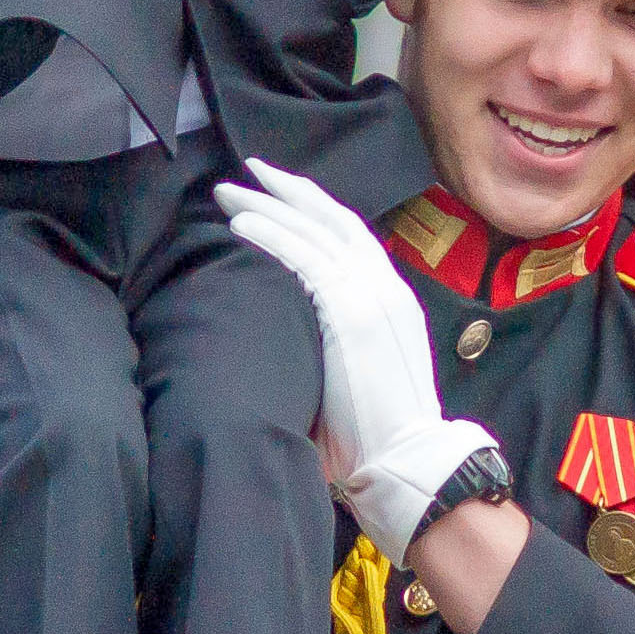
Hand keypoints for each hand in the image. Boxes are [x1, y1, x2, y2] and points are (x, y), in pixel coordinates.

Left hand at [216, 162, 504, 565]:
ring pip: (314, 231)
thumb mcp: (361, 373)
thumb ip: (336, 343)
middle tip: (246, 172)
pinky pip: (303, 258)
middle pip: (333, 219)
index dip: (312, 210)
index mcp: (391, 300)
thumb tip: (289, 337)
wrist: (406, 460)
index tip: (277, 194)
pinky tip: (240, 223)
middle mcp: (385, 287)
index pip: (350, 237)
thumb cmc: (376, 436)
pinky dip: (270, 235)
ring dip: (268, 206)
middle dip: (287, 192)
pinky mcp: (351, 312)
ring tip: (228, 191)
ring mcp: (371, 296)